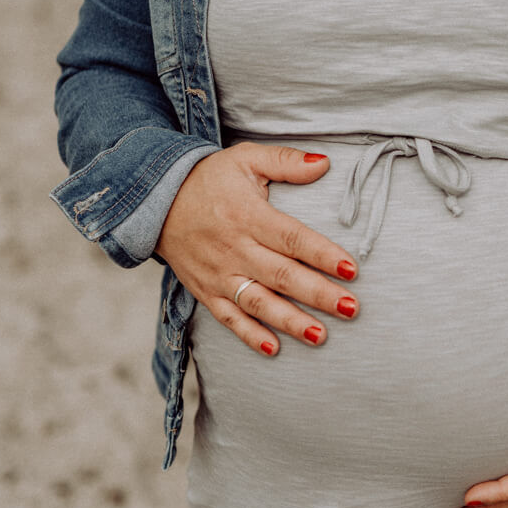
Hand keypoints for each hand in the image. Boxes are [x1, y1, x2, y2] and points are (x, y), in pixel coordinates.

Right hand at [156, 143, 358, 354]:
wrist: (156, 200)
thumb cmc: (209, 178)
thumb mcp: (246, 158)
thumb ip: (286, 162)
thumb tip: (325, 163)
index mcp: (249, 216)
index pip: (291, 238)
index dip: (322, 254)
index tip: (351, 269)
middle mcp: (235, 248)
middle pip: (282, 275)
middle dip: (318, 294)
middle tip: (351, 308)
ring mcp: (219, 273)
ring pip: (258, 302)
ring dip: (290, 321)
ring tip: (320, 335)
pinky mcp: (205, 290)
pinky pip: (228, 317)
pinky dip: (249, 335)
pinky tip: (273, 349)